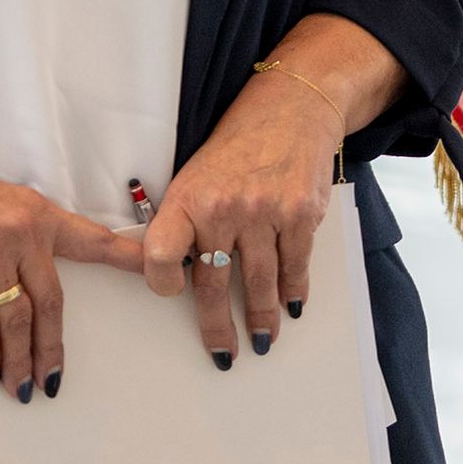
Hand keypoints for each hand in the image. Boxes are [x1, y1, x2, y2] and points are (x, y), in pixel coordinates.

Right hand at [0, 145, 144, 402]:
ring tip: (20, 386)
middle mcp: (21, 231)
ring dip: (19, 361)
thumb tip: (31, 283)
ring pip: (16, 320)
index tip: (163, 277)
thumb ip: (20, 235)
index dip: (130, 262)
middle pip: (51, 302)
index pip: (95, 241)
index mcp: (38, 213)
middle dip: (52, 347)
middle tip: (53, 378)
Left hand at [141, 71, 346, 367]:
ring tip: (263, 340)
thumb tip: (184, 278)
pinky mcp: (301, 213)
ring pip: (260, 281)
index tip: (173, 294)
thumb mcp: (195, 177)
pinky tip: (292, 307)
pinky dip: (295, 290)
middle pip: (214, 283)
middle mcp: (223, 208)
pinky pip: (296, 263)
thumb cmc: (235, 149)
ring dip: (262, 317)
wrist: (290, 109)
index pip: (161, 255)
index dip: (163, 283)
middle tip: (223, 354)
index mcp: (187, 199)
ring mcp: (265, 212)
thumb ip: (187, 223)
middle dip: (218, 326)